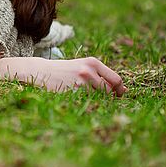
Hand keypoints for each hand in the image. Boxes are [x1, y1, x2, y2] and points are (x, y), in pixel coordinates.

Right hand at [0, 56, 127, 96]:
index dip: (118, 91)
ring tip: (83, 97)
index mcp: (93, 62)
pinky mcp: (72, 92)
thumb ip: (102, 77)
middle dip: (108, 98)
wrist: (42, 71)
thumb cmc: (65, 71)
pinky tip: (75, 98)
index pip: (116, 80)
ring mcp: (80, 82)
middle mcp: (88, 71)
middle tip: (97, 99)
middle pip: (109, 91)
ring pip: (98, 99)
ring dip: (95, 102)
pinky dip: (84, 104)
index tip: (116, 96)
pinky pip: (86, 103)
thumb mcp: (83, 67)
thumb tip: (123, 90)